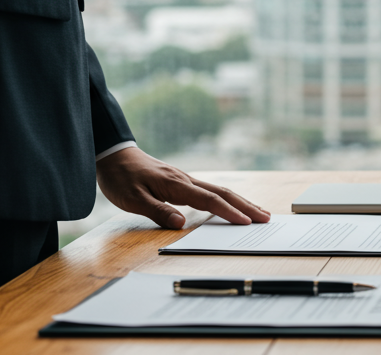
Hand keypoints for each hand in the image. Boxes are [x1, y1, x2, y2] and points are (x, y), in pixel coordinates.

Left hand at [95, 147, 269, 228]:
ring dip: (240, 201)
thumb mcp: (132, 199)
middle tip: (266, 217)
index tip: (246, 222)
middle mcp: (186, 180)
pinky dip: (226, 199)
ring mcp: (185, 179)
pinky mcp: (181, 181)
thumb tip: (181, 224)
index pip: (209, 200)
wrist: (114, 155)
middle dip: (245, 206)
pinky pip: (210, 190)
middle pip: (223, 193)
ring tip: (258, 212)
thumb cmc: (121, 177)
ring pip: (219, 190)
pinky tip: (231, 204)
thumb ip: (157, 211)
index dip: (229, 212)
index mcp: (176, 185)